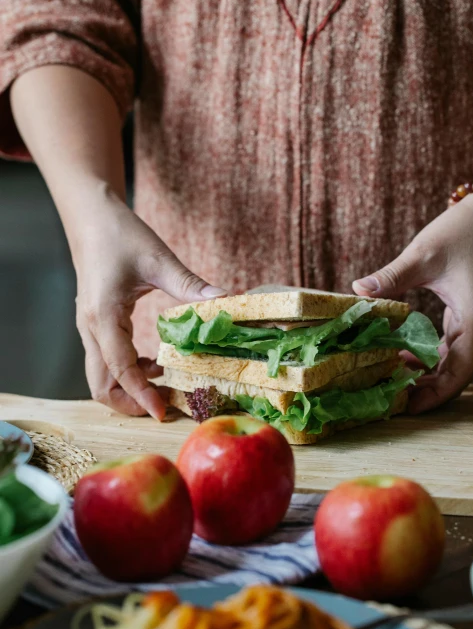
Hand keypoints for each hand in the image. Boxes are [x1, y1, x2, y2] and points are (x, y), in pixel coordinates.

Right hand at [75, 191, 225, 419]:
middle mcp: (91, 328)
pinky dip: (127, 372)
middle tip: (166, 406)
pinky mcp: (95, 324)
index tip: (165, 412)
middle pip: (101, 385)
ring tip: (164, 386)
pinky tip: (154, 362)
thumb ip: (190, 285)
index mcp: (104, 316)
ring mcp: (89, 328)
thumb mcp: (159, 259)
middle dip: (130, 403)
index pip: (121, 370)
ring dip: (128, 389)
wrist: (91, 216)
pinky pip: (106, 360)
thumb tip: (226, 301)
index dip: (142, 395)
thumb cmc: (121, 234)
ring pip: (101, 376)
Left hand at [353, 194, 472, 411]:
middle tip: (391, 399)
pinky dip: (429, 356)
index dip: (435, 393)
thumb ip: (392, 277)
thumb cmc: (462, 232)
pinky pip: (451, 347)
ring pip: (454, 362)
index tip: (409, 407)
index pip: (459, 371)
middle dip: (426, 389)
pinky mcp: (469, 316)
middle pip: (456, 373)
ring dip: (426, 373)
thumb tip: (358, 290)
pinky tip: (402, 356)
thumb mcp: (423, 254)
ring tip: (392, 380)